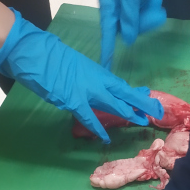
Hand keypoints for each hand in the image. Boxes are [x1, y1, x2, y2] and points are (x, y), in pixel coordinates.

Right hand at [0, 10, 162, 142]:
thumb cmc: (48, 55)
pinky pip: (89, 117)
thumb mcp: (72, 64)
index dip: (134, 92)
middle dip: (141, 102)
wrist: (32, 51)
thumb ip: (85, 76)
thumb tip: (92, 86)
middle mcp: (95, 79)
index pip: (120, 84)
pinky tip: (106, 138)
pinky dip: (97, 128)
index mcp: (95, 70)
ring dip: (128, 113)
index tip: (147, 96)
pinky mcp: (73, 100)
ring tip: (142, 121)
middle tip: (157, 110)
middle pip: (123, 93)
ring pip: (113, 103)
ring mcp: (86, 90)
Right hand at [99, 0, 177, 67]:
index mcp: (109, 4)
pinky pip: (151, 12)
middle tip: (151, 6)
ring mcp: (133, 3)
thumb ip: (128, 17)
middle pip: (130, 30)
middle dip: (143, 21)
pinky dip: (156, 3)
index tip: (107, 69)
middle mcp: (119, 6)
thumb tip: (125, 40)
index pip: (107, 33)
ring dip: (152, 11)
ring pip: (143, 23)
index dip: (108, 51)